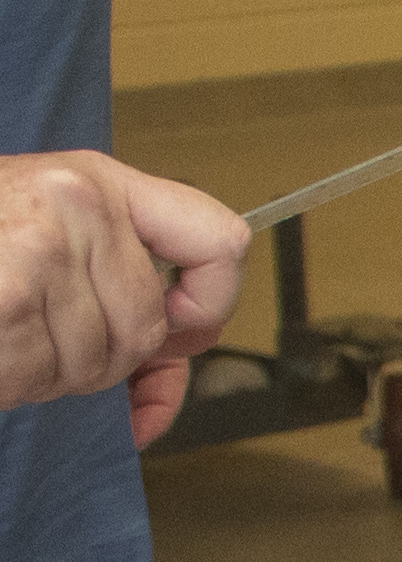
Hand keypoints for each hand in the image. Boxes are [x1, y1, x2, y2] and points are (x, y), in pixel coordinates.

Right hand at [1, 151, 244, 433]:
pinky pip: (41, 373)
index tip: (185, 332)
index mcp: (95, 182)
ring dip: (43, 372)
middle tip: (32, 336)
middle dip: (97, 359)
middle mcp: (79, 203)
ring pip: (94, 362)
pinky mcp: (11, 293)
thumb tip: (179, 363)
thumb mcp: (39, 238)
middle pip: (147, 329)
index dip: (211, 304)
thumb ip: (114, 285)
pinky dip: (8, 379)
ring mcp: (43, 245)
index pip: (219, 241)